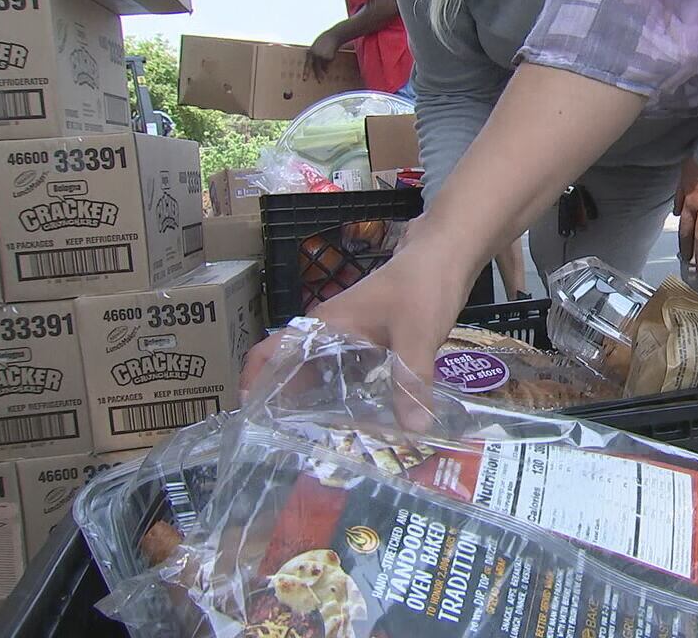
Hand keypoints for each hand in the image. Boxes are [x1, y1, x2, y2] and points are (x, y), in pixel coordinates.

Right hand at [242, 238, 471, 427]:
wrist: (446, 254)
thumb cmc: (423, 286)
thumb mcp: (416, 337)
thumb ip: (411, 383)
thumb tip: (413, 431)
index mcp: (325, 326)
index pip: (271, 352)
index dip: (254, 382)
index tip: (251, 418)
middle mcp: (330, 330)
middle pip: (293, 368)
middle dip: (286, 402)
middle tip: (288, 444)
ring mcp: (350, 332)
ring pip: (320, 369)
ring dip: (315, 397)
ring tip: (319, 438)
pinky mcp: (372, 336)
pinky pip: (347, 368)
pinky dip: (345, 390)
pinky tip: (359, 416)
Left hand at [305, 29, 342, 81]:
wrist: (332, 37)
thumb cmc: (323, 41)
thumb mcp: (316, 48)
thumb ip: (315, 56)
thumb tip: (321, 69)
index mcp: (310, 53)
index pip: (307, 64)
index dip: (306, 72)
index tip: (305, 79)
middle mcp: (315, 56)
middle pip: (316, 68)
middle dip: (318, 75)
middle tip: (320, 82)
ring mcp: (323, 57)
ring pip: (324, 66)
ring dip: (326, 66)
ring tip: (327, 56)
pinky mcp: (329, 58)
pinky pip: (329, 63)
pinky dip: (330, 60)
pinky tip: (331, 54)